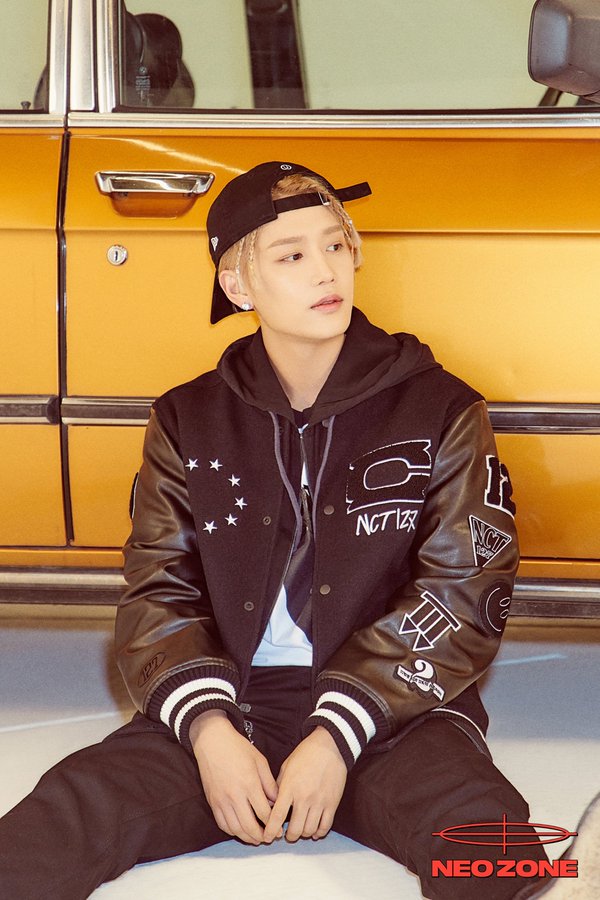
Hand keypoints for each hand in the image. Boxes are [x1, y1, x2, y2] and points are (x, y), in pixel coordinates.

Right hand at [190, 710, 278, 844]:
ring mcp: (222, 800)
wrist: (212, 742)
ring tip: (257, 839)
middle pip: (250, 826)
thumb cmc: (238, 748)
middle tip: (269, 838)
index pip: (264, 813)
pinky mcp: (212, 802)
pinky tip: (240, 831)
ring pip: (235, 829)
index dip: (273, 824)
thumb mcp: (260, 761)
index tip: (279, 829)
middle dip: (262, 836)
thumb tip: (277, 802)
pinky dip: (232, 831)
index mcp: (249, 784)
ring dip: (247, 837)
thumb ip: (269, 784)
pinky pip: (222, 824)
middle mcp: (235, 795)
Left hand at [263, 727, 346, 843]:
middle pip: (294, 829)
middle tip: (287, 834)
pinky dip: (319, 833)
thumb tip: (272, 804)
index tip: (267, 838)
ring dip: (303, 834)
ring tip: (300, 830)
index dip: (271, 831)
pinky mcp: (332, 803)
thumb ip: (279, 786)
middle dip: (289, 836)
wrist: (330, 746)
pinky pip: (325, 826)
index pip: (277, 816)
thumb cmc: (306, 754)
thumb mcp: (286, 767)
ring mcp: (319, 802)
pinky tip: (314, 831)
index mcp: (289, 788)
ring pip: (309, 830)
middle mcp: (304, 797)